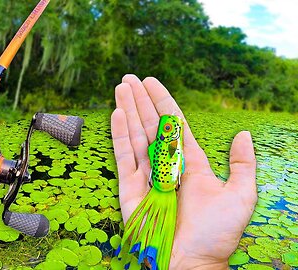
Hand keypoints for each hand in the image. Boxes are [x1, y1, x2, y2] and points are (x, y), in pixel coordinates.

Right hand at [111, 75, 256, 268]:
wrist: (190, 261)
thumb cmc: (216, 234)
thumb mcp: (240, 196)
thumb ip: (242, 164)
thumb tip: (243, 134)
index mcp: (191, 163)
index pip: (174, 124)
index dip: (163, 101)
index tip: (152, 83)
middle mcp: (166, 164)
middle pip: (151, 124)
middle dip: (140, 99)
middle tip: (129, 78)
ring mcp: (147, 174)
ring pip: (136, 134)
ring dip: (128, 109)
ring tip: (120, 87)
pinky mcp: (130, 186)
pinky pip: (124, 155)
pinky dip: (119, 134)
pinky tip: (116, 114)